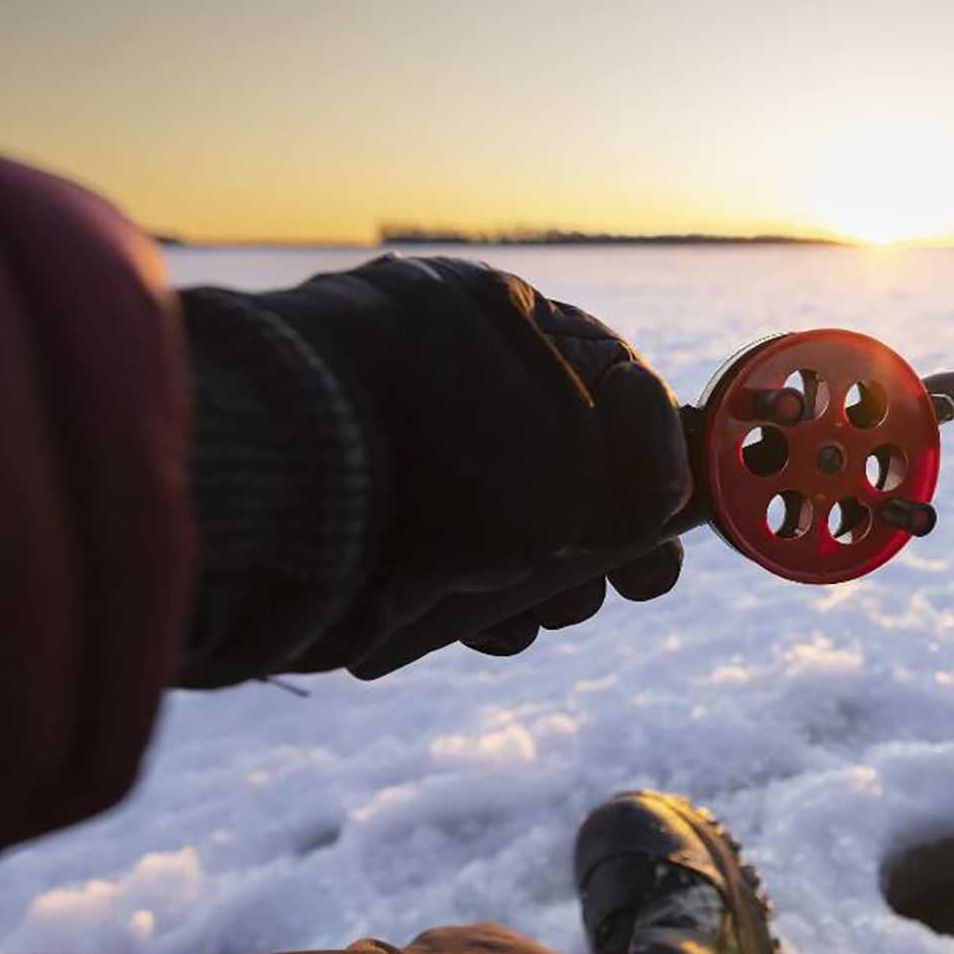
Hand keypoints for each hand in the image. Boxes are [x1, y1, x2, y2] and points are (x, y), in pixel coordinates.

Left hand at [182, 255, 690, 679]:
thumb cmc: (443, 452)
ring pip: (507, 530)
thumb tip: (656, 505)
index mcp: (499, 324)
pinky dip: (474, 606)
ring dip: (546, 583)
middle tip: (635, 582)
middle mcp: (452, 382)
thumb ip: (627, 491)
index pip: (608, 375)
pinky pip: (443, 570)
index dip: (655, 445)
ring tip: (547, 609)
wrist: (281, 480)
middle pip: (564, 465)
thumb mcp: (566, 472)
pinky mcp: (362, 527)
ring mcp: (403, 455)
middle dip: (607, 535)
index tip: (672, 505)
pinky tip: (486, 629)